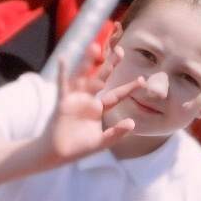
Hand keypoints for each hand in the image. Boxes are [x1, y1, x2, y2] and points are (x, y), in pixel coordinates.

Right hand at [39, 33, 146, 164]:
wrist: (57, 154)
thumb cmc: (79, 148)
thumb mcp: (102, 142)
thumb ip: (116, 133)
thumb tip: (132, 123)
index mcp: (99, 108)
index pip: (117, 95)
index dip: (129, 87)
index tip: (142, 79)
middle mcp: (88, 100)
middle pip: (102, 79)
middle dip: (110, 65)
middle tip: (121, 50)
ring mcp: (75, 99)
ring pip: (83, 77)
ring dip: (88, 63)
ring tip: (95, 47)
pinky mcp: (63, 102)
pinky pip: (63, 85)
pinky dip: (63, 72)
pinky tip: (64, 59)